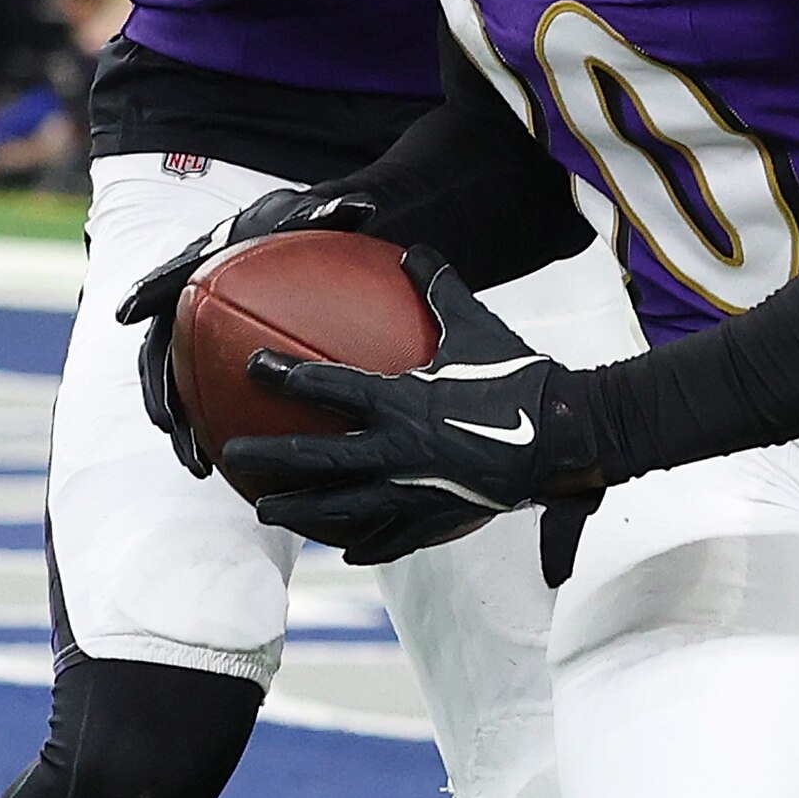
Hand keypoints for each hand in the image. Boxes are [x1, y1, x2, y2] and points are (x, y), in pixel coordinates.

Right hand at [117, 184, 374, 477]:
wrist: (302, 236)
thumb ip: (332, 211)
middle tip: (166, 426)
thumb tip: (363, 206)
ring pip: (179, 386)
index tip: (127, 313)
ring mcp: (200, 333)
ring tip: (198, 465)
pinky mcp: (216, 357)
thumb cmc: (304, 224)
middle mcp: (192, 304)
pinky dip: (220, 432)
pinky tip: (245, 470)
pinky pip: (212, 400)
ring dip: (182, 426)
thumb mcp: (317, 211)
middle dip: (158, 391)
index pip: (170, 278)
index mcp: (205, 264)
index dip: (147, 292)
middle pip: (160, 350)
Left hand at [226, 255, 603, 562]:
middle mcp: (397, 449)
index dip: (284, 374)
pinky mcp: (435, 518)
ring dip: (300, 510)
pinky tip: (344, 549)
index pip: (328, 386)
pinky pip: (390, 536)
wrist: (565, 436)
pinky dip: (363, 542)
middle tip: (234, 454)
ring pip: (341, 507)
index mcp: (401, 399)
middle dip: (269, 456)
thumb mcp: (475, 325)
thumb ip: (438, 288)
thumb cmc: (519, 375)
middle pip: (317, 458)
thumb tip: (414, 248)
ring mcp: (413, 490)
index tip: (251, 366)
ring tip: (266, 510)